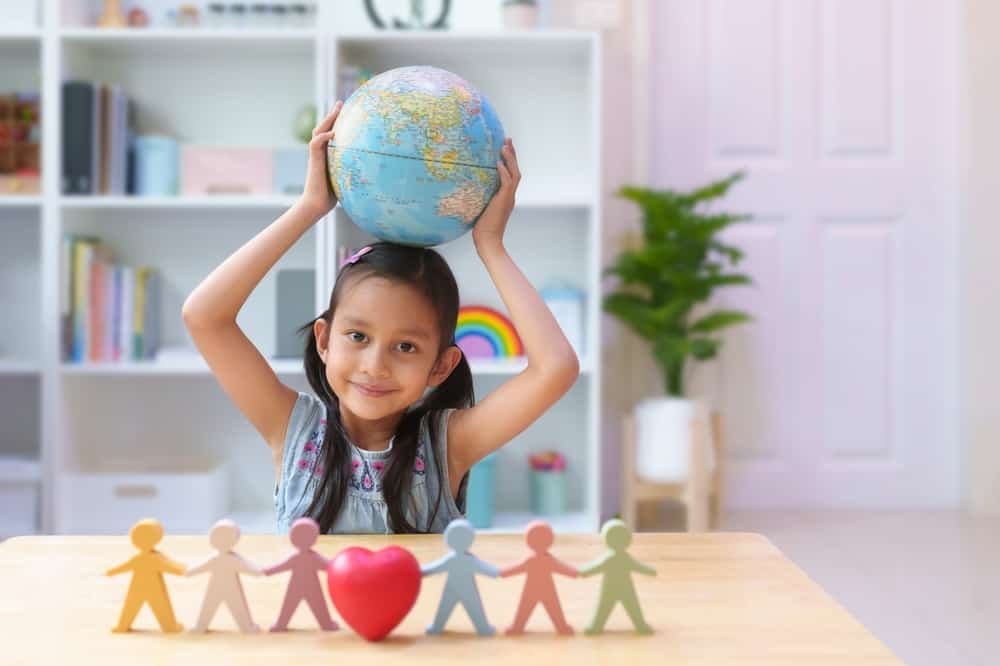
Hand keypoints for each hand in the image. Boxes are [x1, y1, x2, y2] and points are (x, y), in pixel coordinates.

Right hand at [298, 100, 342, 218]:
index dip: (336, 122)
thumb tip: (373, 171)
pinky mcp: (314, 162)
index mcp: (327, 155)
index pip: (330, 134)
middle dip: (331, 115)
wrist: (316, 205)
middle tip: (340, 103)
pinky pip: (315, 145)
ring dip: (327, 120)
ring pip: (318, 132)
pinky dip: (323, 137)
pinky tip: (332, 132)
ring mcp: (316, 157)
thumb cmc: (331, 196)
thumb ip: (353, 170)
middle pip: (323, 128)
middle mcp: (320, 153)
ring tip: (336, 110)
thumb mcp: (345, 179)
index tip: (346, 111)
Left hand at [472, 138, 519, 249]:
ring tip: (505, 146)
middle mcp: (510, 195)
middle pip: (515, 170)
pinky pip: (507, 183)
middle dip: (512, 154)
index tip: (504, 148)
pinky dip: (504, 172)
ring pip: (514, 174)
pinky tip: (499, 163)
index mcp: (505, 196)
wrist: (488, 241)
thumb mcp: (479, 207)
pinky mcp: (504, 201)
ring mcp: (509, 198)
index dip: (509, 161)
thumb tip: (465, 189)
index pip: (510, 174)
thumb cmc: (481, 229)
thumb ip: (478, 197)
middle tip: (508, 139)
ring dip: (510, 159)